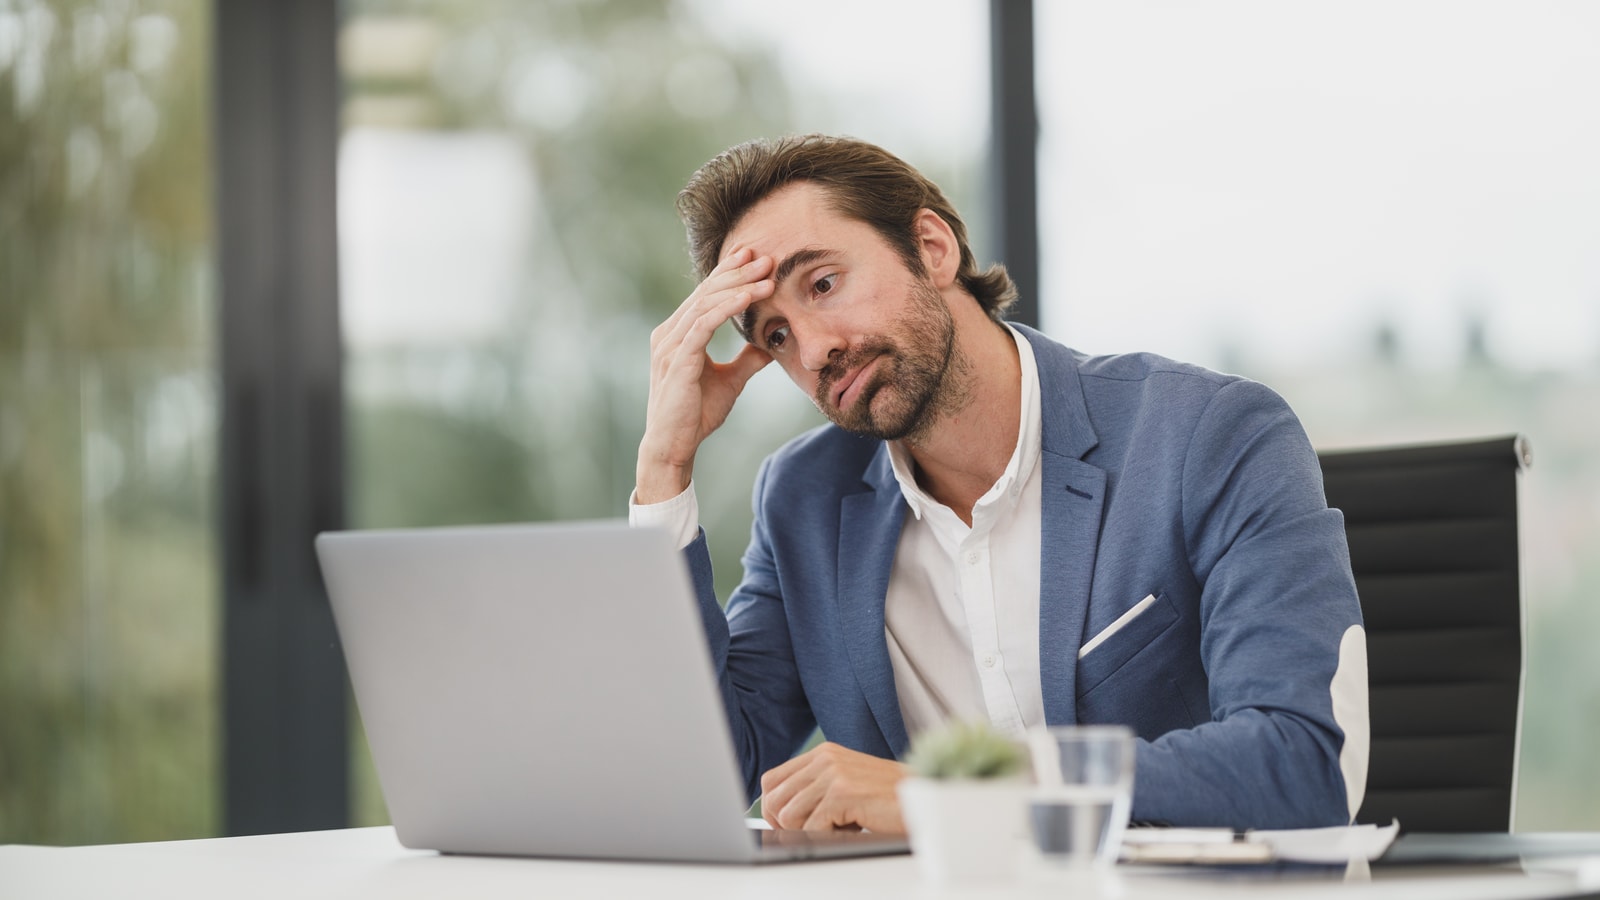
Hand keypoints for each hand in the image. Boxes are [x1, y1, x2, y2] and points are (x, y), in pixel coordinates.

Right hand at [636, 247, 774, 503]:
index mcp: (677, 334)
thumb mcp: (730, 381)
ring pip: (706, 303)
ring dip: (739, 287)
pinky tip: (749, 297)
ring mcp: (670, 345)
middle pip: (706, 292)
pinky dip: (728, 308)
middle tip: (767, 258)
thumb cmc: (696, 414)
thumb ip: (746, 360)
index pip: (705, 295)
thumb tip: (770, 346)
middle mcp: (669, 334)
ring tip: (767, 277)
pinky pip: (704, 324)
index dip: (729, 273)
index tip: (755, 257)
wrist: (675, 446)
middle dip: (738, 273)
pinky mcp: (678, 359)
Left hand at [760, 742, 908, 833]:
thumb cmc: (889, 797)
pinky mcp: (841, 793)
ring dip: (811, 830)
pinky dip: (828, 837)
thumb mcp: (846, 783)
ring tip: (839, 826)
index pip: (772, 780)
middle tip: (813, 830)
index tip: (787, 824)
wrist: (923, 798)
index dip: (772, 808)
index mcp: (823, 754)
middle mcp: (824, 758)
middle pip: (773, 799)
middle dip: (786, 824)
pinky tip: (852, 828)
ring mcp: (832, 774)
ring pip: (789, 816)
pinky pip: (812, 828)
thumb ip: (816, 789)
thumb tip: (779, 813)